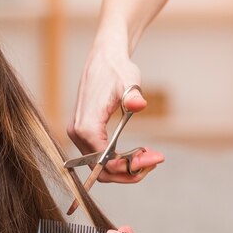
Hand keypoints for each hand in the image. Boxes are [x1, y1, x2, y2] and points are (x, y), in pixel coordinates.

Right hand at [69, 45, 163, 182]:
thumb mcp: (129, 81)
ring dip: (123, 168)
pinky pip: (97, 158)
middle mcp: (77, 134)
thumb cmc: (116, 70)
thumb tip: (138, 103)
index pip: (105, 161)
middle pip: (99, 170)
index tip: (154, 158)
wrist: (103, 60)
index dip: (130, 166)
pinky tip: (135, 153)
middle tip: (153, 161)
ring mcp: (77, 135)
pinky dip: (116, 161)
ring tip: (147, 157)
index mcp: (86, 126)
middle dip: (127, 172)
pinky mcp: (82, 134)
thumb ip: (132, 95)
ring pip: (98, 167)